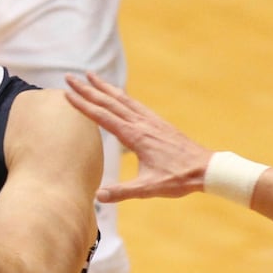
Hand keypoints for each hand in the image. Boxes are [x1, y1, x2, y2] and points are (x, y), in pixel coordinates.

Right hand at [63, 72, 210, 200]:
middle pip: (109, 101)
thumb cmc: (178, 179)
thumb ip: (122, 191)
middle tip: (70, 77)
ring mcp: (151, 121)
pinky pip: (135, 104)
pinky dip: (122, 95)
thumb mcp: (148, 189)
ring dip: (105, 86)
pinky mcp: (158, 123)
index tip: (67, 94)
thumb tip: (98, 196)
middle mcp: (141, 123)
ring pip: (123, 99)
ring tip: (91, 75)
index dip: (83, 105)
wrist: (205, 169)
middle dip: (88, 89)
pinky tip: (120, 94)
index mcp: (135, 136)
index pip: (103, 117)